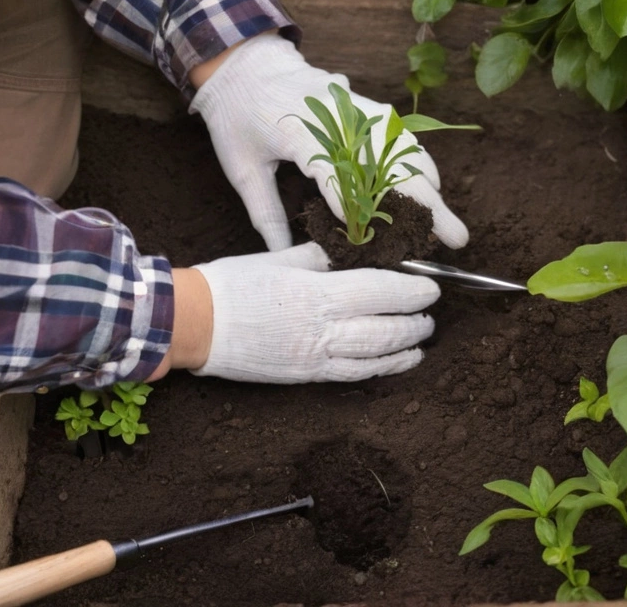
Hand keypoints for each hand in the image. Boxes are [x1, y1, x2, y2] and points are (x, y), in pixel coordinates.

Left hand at [190, 33, 467, 250]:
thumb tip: (284, 258)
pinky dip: (420, 160)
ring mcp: (354, 107)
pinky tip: (433, 186)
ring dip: (430, 185)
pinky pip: (400, 133)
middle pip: (389, 162)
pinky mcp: (363, 105)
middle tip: (451, 238)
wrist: (246, 64)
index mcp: (298, 130)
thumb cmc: (238, 118)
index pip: (335, 171)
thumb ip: (265, 214)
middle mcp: (335, 116)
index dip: (353, 205)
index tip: (367, 238)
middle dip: (423, 204)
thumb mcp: (241, 168)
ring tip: (448, 220)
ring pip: (404, 147)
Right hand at [190, 242, 439, 383]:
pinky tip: (396, 362)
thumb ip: (320, 256)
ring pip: (374, 356)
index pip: (379, 290)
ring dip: (405, 347)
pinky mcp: (306, 375)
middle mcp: (321, 328)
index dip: (410, 289)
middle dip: (414, 320)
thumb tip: (351, 251)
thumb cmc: (232, 284)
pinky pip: (353, 374)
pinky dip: (381, 369)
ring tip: (423, 337)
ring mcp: (315, 356)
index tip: (430, 284)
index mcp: (317, 293)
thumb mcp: (279, 256)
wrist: (195, 324)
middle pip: (384, 328)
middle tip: (431, 311)